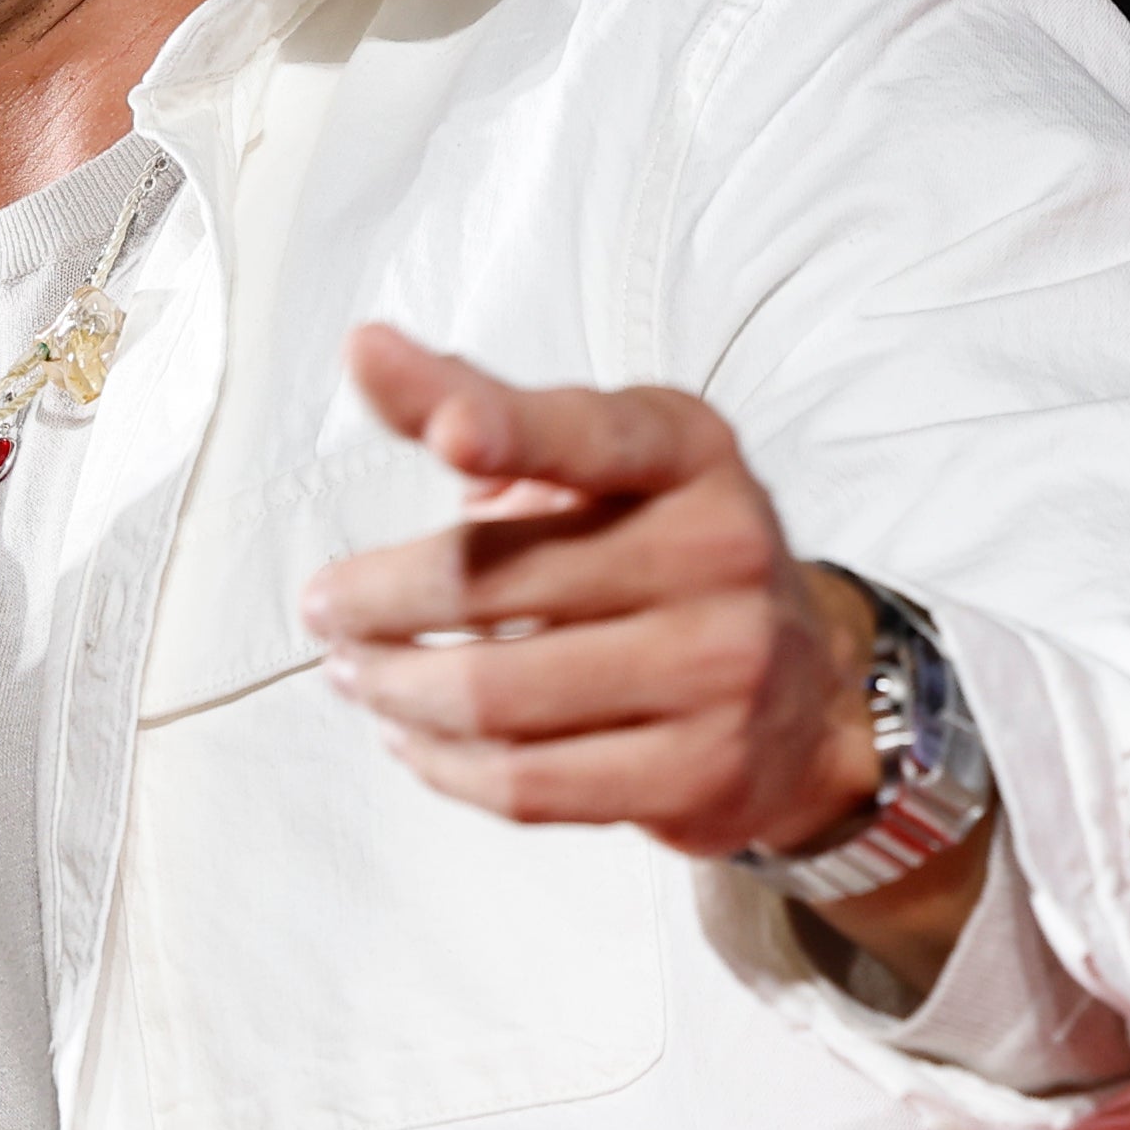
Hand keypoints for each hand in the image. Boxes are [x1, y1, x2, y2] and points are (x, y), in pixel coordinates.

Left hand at [301, 325, 883, 860]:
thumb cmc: (660, 547)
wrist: (807, 687)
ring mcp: (718, 670)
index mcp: (686, 453)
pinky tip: (410, 739)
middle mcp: (719, 552)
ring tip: (353, 673)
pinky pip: (527, 783)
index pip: (586, 436)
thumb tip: (364, 347)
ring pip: (496, 696)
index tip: (445, 434)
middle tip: (323, 608)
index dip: (510, 431)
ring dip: (392, 689)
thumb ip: (476, 401)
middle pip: (491, 583)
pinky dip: (443, 765)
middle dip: (373, 601)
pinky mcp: (698, 774)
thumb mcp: (597, 454)